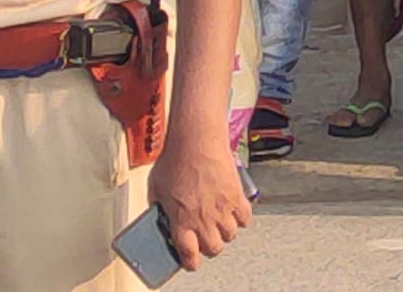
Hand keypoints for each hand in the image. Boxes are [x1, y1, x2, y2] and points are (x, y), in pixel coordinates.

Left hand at [148, 130, 254, 267]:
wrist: (196, 141)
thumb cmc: (175, 160)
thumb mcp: (156, 189)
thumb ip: (160, 208)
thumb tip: (162, 216)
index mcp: (181, 221)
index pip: (189, 254)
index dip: (191, 262)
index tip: (191, 262)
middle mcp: (203, 220)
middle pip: (214, 249)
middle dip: (209, 247)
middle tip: (205, 239)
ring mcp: (222, 209)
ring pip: (230, 236)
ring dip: (225, 233)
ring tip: (219, 224)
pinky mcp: (237, 196)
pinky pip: (245, 218)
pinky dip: (241, 218)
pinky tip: (233, 211)